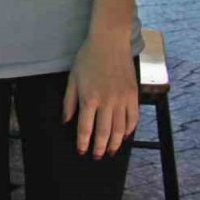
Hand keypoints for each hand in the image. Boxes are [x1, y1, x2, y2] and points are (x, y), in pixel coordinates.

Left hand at [63, 35, 138, 158]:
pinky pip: (133, 118)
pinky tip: (124, 136)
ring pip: (120, 129)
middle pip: (104, 132)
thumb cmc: (87, 58)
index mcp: (89, 98)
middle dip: (100, 147)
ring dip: (115, 143)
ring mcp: (122, 100)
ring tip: (111, 151)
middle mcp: (107, 102)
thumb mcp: (72, 78)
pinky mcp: (133, 96)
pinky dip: (129, 130)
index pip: (85, 127)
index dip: (83, 142)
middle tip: (97, 157)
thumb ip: (69, 101)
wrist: (110, 43)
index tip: (81, 151)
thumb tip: (66, 121)